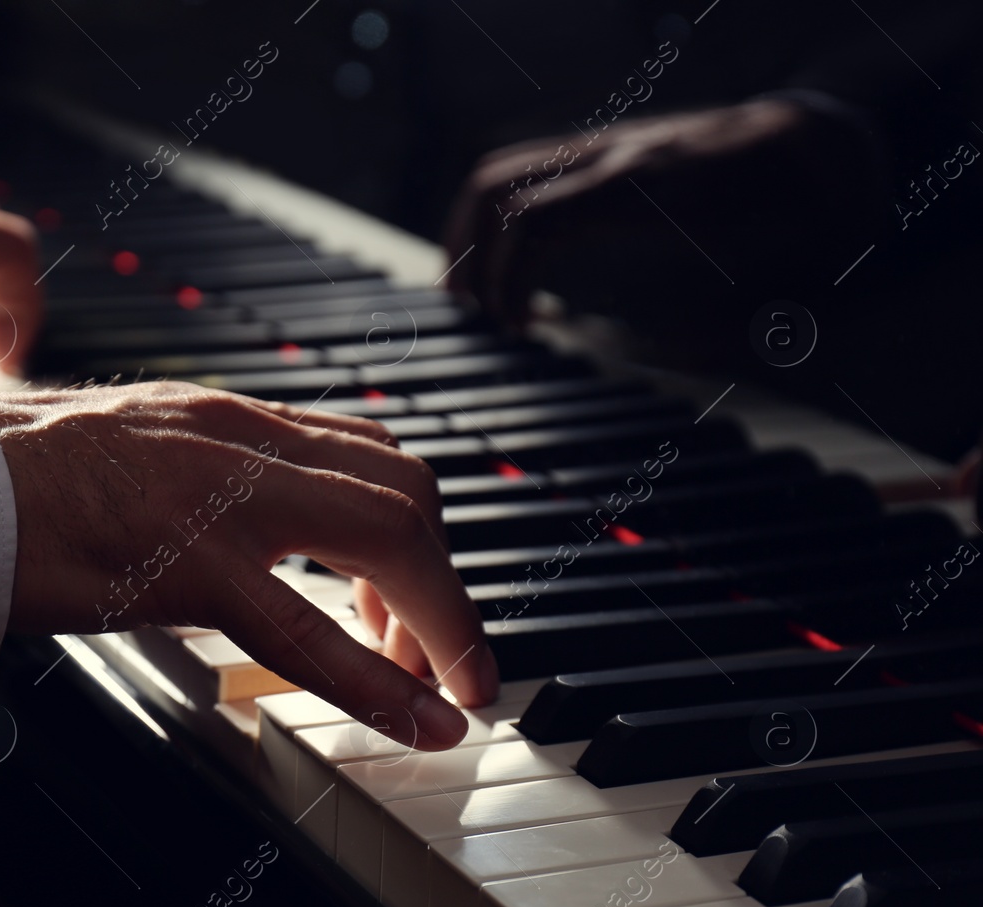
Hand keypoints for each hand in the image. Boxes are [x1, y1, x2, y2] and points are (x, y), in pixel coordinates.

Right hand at [0, 382, 500, 748]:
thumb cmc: (12, 480)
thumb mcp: (130, 455)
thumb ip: (197, 478)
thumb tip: (239, 533)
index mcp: (226, 418)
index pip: (367, 453)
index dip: (417, 531)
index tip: (418, 597)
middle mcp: (241, 437)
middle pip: (405, 488)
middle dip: (442, 578)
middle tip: (436, 653)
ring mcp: (220, 492)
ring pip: (388, 533)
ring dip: (434, 619)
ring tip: (438, 685)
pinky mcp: (188, 559)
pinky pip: (310, 628)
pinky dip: (379, 681)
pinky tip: (416, 720)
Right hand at [444, 100, 880, 325]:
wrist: (829, 148)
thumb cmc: (803, 220)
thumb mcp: (775, 287)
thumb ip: (717, 332)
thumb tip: (657, 372)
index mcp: (641, 186)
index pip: (528, 220)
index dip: (501, 279)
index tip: (515, 329)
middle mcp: (613, 155)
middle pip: (494, 186)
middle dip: (466, 254)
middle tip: (470, 315)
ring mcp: (607, 146)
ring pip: (501, 172)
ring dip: (471, 232)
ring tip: (471, 293)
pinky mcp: (607, 153)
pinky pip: (526, 173)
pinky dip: (499, 218)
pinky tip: (515, 266)